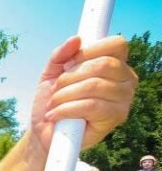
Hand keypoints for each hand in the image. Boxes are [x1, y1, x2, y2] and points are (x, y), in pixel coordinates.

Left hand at [30, 36, 137, 152]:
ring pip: (94, 85)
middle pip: (103, 64)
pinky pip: (91, 105)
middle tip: (56, 89)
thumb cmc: (53, 100)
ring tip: (53, 103)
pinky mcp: (116, 118)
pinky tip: (54, 115)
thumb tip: (76, 39)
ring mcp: (124, 99)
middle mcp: (126, 80)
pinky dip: (66, 109)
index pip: (116, 44)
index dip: (88, 51)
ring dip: (64, 94)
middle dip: (70, 76)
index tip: (66, 65)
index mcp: (116, 64)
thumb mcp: (52, 72)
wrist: (44, 131)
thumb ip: (61, 54)